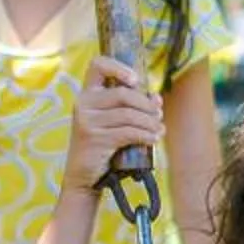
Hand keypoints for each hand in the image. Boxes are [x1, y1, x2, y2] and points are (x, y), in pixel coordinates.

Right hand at [65, 57, 163, 192]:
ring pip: (129, 115)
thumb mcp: (110, 121)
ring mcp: (86, 121)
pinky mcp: (94, 139)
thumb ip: (129, 107)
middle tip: (158, 116)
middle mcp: (83, 103)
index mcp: (86, 94)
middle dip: (146, 105)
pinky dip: (145, 135)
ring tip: (159, 130)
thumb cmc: (101, 147)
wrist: (83, 178)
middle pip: (123, 94)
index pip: (97, 65)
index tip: (136, 81)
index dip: (119, 67)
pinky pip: (128, 132)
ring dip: (150, 123)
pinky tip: (153, 140)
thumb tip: (156, 99)